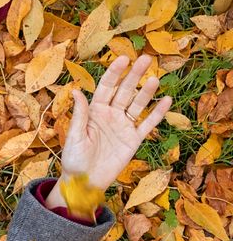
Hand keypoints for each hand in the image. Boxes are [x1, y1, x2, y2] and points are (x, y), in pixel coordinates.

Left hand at [47, 55, 171, 207]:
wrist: (84, 182)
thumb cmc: (74, 159)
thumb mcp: (74, 136)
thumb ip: (80, 114)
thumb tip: (77, 91)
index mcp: (94, 111)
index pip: (106, 87)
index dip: (114, 73)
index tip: (123, 58)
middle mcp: (110, 115)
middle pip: (125, 91)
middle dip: (134, 75)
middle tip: (146, 59)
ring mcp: (123, 126)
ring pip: (137, 105)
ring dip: (146, 92)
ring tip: (155, 78)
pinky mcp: (133, 140)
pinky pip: (147, 124)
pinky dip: (157, 114)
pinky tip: (166, 101)